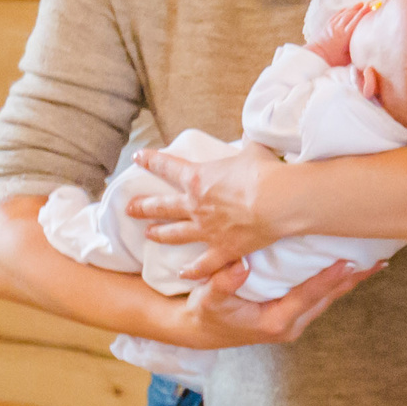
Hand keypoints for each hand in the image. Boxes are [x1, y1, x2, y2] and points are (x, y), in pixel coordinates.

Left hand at [128, 143, 294, 276]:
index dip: (150, 161)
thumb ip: (247, 142)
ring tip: (148, 234)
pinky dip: (192, 270)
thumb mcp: (253, 148)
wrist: (277, 201)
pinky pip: (203, 265)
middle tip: (129, 208)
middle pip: (162, 206)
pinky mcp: (223, 249)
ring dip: (160, 234)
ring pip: (175, 234)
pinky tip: (182, 274)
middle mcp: (195, 205)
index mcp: (198, 178)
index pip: (167, 166)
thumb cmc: (264, 171)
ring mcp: (206, 230)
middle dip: (143, 206)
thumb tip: (253, 131)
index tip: (137, 158)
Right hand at [161, 258, 376, 349]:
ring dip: (351, 280)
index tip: (349, 263)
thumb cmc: (207, 312)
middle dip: (353, 279)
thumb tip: (240, 265)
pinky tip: (353, 267)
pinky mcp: (294, 314)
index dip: (328, 279)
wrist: (202, 330)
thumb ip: (224, 283)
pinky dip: (337, 281)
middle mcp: (290, 324)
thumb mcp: (210, 298)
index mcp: (274, 322)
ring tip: (375, 260)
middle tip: (378, 259)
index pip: (308, 296)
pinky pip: (321, 296)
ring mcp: (294, 321)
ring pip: (329, 298)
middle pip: (328, 298)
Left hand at [308, 3, 370, 67]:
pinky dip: (343, 11)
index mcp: (345, 36)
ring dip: (352, 8)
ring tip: (360, 4)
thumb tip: (365, 47)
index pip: (356, 20)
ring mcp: (332, 26)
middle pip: (351, 14)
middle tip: (368, 5)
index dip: (364, 13)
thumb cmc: (332, 60)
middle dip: (360, 8)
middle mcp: (339, 28)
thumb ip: (356, 50)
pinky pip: (336, 15)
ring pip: (344, 13)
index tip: (371, 8)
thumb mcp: (348, 58)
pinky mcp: (327, 26)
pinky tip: (347, 9)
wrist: (316, 57)